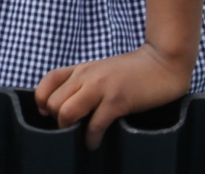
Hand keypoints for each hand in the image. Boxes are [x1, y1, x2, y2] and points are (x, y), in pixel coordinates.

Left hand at [35, 43, 193, 148]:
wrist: (163, 62)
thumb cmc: (133, 71)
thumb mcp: (102, 71)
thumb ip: (85, 82)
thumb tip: (70, 103)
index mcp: (81, 69)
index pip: (48, 80)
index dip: (41, 99)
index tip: (47, 113)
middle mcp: (86, 76)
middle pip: (53, 101)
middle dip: (56, 120)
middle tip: (68, 128)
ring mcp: (101, 87)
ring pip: (66, 111)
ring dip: (68, 128)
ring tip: (78, 135)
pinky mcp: (118, 100)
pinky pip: (95, 124)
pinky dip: (91, 138)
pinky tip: (94, 142)